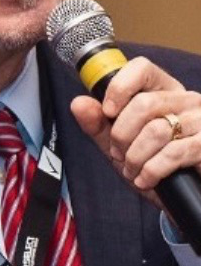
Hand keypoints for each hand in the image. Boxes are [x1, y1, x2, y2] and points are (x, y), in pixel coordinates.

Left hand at [70, 57, 200, 208]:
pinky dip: (151, 170)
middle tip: (118, 153)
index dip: (119, 88)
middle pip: (143, 104)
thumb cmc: (151, 164)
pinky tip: (145, 180)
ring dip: (135, 156)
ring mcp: (200, 120)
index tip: (108, 112)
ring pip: (156, 130)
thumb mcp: (118, 144)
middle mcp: (185, 99)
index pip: (141, 68)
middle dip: (121, 134)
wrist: (182, 198)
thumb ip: (98, 124)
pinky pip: (173, 153)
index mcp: (162, 90)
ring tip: (131, 169)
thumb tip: (78, 103)